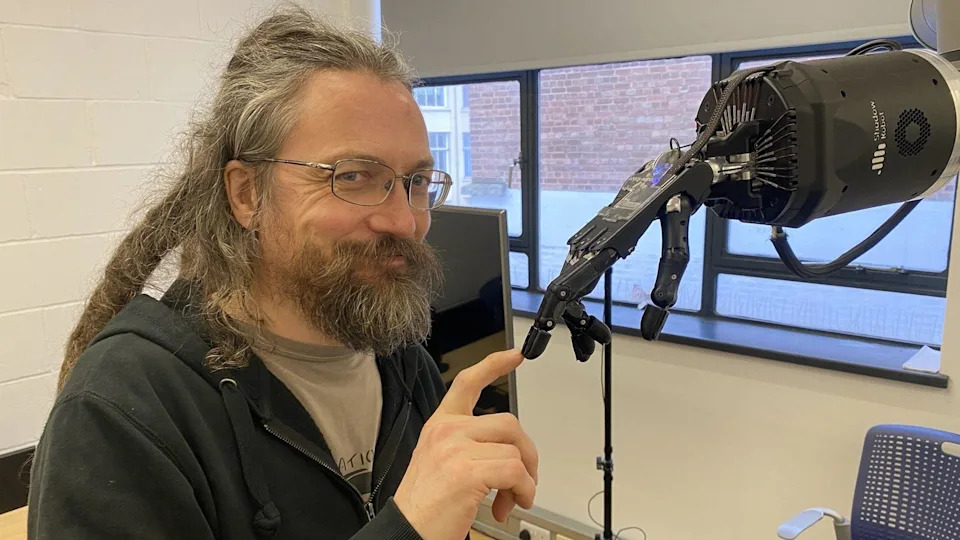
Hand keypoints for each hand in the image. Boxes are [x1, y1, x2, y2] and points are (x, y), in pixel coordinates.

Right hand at [393, 349, 537, 539]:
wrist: (407, 532)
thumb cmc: (425, 507)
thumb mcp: (442, 464)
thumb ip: (470, 448)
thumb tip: (510, 457)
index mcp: (440, 426)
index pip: (467, 383)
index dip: (494, 365)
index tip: (515, 356)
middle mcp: (446, 431)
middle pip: (508, 423)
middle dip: (527, 454)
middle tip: (524, 481)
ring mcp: (455, 448)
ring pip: (514, 449)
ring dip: (524, 480)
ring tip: (511, 500)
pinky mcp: (466, 470)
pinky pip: (515, 471)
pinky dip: (523, 491)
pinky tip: (510, 506)